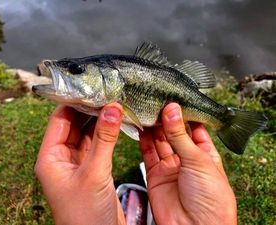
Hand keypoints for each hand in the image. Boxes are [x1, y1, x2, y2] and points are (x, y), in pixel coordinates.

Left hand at [35, 103, 125, 224]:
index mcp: (50, 158)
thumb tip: (112, 108)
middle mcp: (60, 158)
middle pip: (73, 125)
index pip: (59, 120)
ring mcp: (76, 163)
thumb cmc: (86, 215)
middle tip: (106, 94)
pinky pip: (96, 145)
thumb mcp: (94, 172)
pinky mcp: (91, 169)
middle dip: (89, 110)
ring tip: (113, 104)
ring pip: (86, 134)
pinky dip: (105, 133)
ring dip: (99, 121)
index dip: (73, 103)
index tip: (91, 89)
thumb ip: (104, 139)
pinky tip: (115, 122)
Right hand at [139, 103, 236, 224]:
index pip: (194, 128)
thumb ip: (181, 135)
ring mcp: (170, 167)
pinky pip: (148, 153)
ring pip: (160, 141)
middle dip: (166, 119)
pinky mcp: (156, 174)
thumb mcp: (198, 161)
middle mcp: (187, 159)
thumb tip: (172, 109)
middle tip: (157, 102)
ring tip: (148, 110)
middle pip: (174, 133)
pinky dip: (144, 140)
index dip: (184, 114)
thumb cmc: (211, 199)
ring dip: (154, 127)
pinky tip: (141, 126)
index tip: (174, 99)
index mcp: (205, 154)